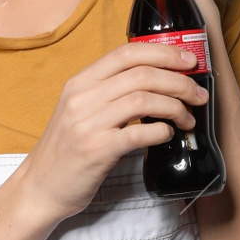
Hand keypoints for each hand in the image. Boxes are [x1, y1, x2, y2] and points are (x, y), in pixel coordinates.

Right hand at [16, 43, 210, 222]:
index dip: (164, 52)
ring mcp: (88, 124)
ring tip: (188, 118)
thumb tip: (157, 79)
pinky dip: (161, 131)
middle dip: (179, 81)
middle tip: (198, 94)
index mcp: (80, 82)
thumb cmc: (67, 148)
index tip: (189, 60)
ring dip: (175, 107)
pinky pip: (139, 134)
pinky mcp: (96, 151)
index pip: (127, 52)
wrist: (40, 186)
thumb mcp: (81, 109)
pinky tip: (168, 134)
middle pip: (142, 74)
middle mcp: (82, 98)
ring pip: (144, 100)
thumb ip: (110, 91)